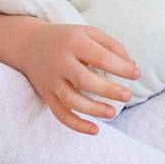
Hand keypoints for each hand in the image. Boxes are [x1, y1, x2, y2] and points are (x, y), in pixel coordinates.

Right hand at [13, 22, 140, 135]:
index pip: (101, 56)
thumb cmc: (67, 39)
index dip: (121, 67)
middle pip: (84, 79)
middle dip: (109, 90)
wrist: (28, 44)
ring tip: (112, 112)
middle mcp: (60, 61)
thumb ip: (112, 46)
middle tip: (127, 95)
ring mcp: (51, 80)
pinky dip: (76, 125)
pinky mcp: (46, 95)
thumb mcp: (88, 33)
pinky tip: (95, 130)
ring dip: (93, 109)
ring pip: (71, 100)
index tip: (136, 74)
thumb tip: (132, 67)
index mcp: (74, 42)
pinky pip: (60, 113)